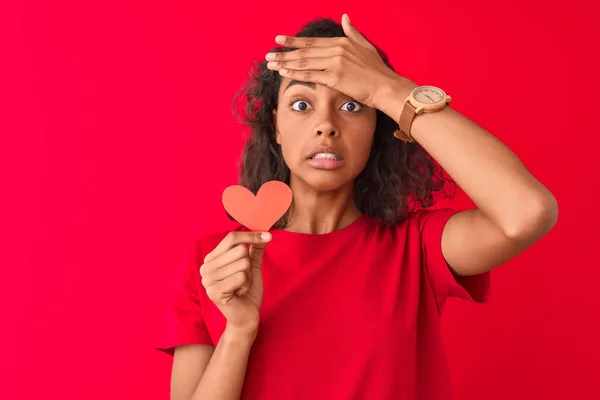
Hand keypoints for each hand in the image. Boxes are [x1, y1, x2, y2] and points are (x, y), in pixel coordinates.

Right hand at [200, 231, 271, 333]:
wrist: (246, 317)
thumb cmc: (248, 292)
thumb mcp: (252, 267)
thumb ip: (255, 250)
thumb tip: (265, 234)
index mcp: (211, 259)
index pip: (232, 238)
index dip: (251, 236)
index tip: (268, 237)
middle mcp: (205, 268)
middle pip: (239, 250)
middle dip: (249, 265)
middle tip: (243, 279)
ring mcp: (208, 280)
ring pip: (242, 263)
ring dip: (248, 276)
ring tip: (241, 287)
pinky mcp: (214, 292)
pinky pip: (241, 276)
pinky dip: (246, 285)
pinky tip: (239, 293)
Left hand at [265, 14, 415, 109]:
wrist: (386, 86)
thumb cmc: (377, 70)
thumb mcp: (365, 46)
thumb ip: (353, 32)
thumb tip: (345, 17)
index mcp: (341, 42)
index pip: (312, 42)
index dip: (294, 41)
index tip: (279, 40)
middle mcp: (336, 50)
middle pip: (304, 51)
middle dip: (284, 53)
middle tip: (268, 55)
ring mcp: (335, 63)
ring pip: (304, 62)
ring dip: (285, 63)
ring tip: (271, 64)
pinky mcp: (335, 77)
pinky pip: (310, 74)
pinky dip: (295, 73)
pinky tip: (284, 73)